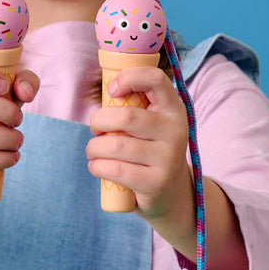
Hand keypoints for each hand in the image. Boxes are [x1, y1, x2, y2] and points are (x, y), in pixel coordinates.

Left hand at [86, 67, 196, 250]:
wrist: (171, 191)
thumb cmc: (150, 148)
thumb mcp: (153, 123)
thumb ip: (135, 104)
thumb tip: (106, 87)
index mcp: (173, 108)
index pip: (155, 79)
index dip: (129, 78)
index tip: (111, 91)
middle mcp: (175, 130)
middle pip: (126, 117)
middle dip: (99, 120)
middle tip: (95, 128)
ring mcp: (168, 158)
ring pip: (117, 145)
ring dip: (94, 147)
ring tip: (93, 151)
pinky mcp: (156, 182)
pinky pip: (116, 170)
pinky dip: (97, 167)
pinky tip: (96, 166)